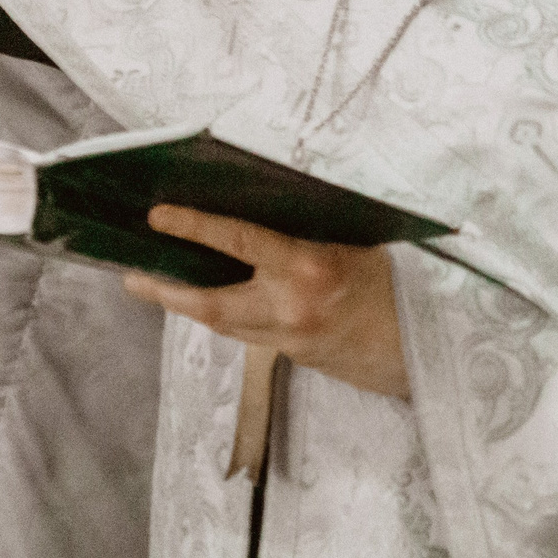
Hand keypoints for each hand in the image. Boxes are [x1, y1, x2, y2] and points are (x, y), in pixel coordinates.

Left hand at [121, 206, 409, 399]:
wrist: (427, 351)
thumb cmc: (398, 285)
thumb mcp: (361, 243)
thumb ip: (312, 229)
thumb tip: (269, 200)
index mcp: (310, 269)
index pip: (240, 242)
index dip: (195, 226)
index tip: (158, 215)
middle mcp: (291, 309)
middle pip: (210, 305)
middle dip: (165, 290)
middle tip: (130, 275)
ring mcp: (290, 339)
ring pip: (222, 324)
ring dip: (185, 305)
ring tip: (152, 284)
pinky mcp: (294, 357)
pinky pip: (246, 334)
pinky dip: (223, 316)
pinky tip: (206, 300)